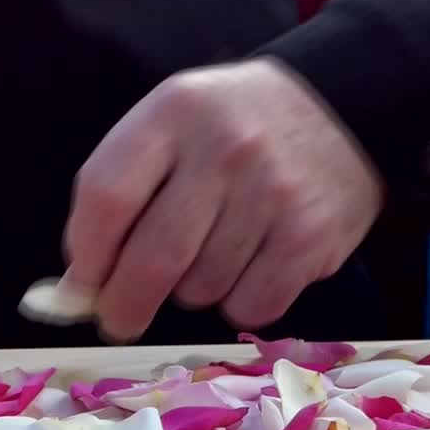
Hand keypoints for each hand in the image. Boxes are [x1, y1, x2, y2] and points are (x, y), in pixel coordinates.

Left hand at [64, 58, 383, 341]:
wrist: (347, 109)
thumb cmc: (240, 125)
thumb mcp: (178, 121)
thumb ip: (126, 185)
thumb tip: (82, 283)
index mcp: (176, 112)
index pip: (107, 196)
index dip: (86, 255)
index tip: (83, 283)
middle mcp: (225, 151)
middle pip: (152, 258)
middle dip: (125, 305)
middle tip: (120, 320)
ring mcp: (272, 196)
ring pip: (200, 289)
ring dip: (193, 291)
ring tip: (215, 257)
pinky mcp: (309, 239)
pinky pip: (250, 307)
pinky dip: (239, 304)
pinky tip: (251, 270)